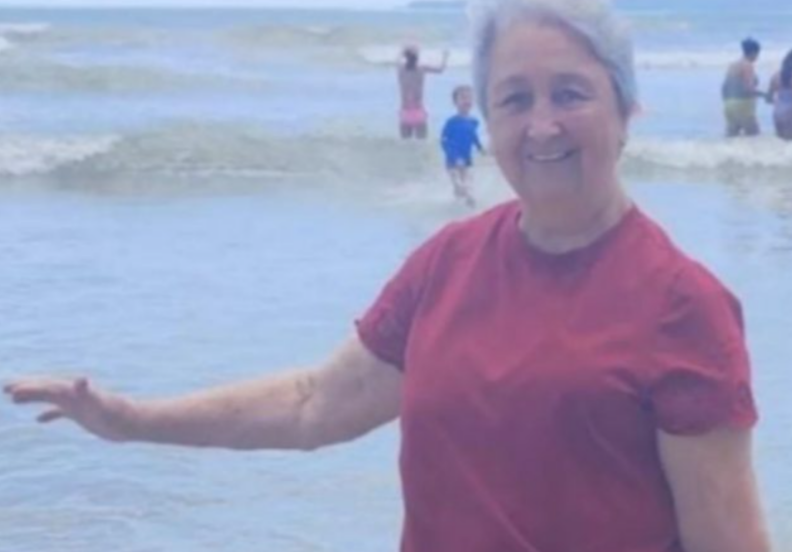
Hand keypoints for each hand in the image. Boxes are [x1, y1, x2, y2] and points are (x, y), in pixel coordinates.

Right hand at [4, 377, 135, 441]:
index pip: (49, 387)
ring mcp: (78, 404)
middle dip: (26, 387)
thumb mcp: (102, 404)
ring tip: (13, 397)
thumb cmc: (118, 414)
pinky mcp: (83, 414)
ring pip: (51, 398)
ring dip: (33, 396)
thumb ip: (90, 392)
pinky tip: (38, 419)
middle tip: (5, 386)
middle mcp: (75, 395)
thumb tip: (81, 380)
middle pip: (47, 388)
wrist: (133, 422)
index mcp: (75, 392)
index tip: (11, 390)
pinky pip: (62, 412)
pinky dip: (50, 414)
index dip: (30, 388)